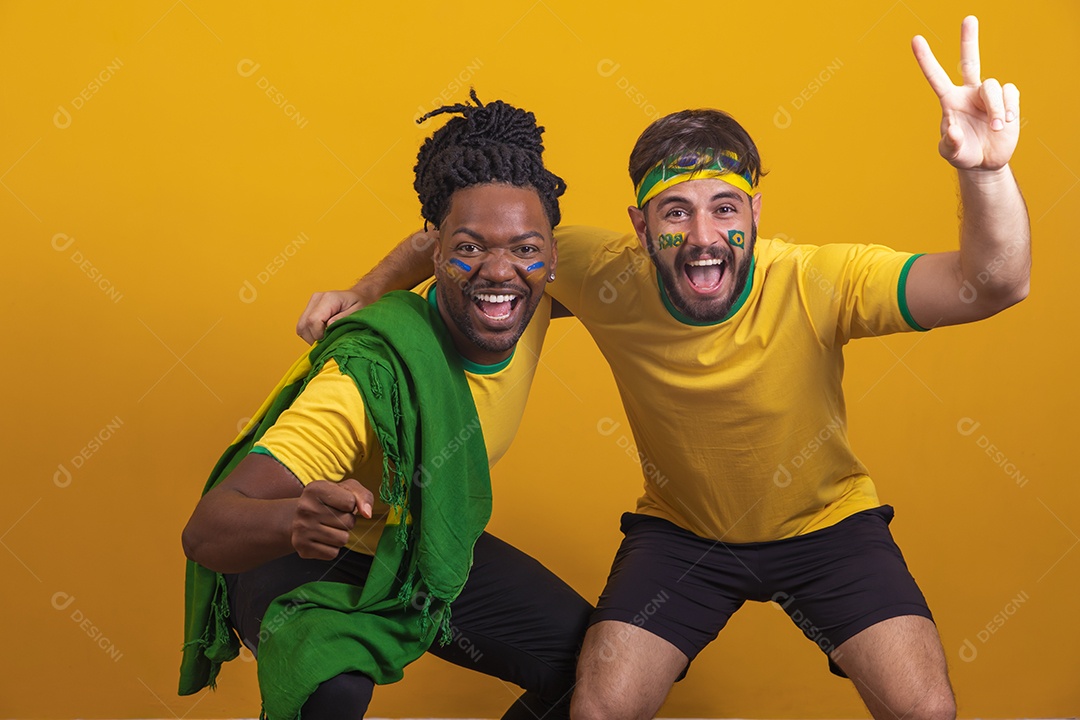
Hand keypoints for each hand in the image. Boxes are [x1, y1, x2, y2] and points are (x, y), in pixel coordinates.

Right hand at [290, 479, 373, 559]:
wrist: (299, 518)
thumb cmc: (328, 501)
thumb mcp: (346, 489)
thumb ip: (363, 495)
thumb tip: (367, 513)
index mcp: (315, 489)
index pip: (350, 502)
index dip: (351, 504)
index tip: (339, 503)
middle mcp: (305, 508)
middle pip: (348, 522)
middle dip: (347, 521)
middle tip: (334, 517)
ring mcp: (302, 529)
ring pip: (342, 539)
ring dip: (341, 535)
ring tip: (329, 527)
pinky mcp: (303, 548)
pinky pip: (333, 553)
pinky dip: (332, 548)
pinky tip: (322, 538)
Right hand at [296, 290, 363, 343]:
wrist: (359, 296)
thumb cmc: (361, 304)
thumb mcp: (358, 312)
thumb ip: (343, 319)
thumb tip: (328, 326)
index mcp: (329, 298)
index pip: (313, 320)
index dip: (319, 335)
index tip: (329, 340)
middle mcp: (317, 298)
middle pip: (304, 324)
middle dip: (314, 338)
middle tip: (328, 341)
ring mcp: (312, 302)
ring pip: (301, 326)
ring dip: (311, 337)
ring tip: (325, 337)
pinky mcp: (310, 308)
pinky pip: (303, 326)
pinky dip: (310, 334)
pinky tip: (322, 334)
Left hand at [912, 16, 1019, 170]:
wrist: (985, 162)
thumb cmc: (962, 153)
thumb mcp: (950, 153)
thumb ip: (949, 143)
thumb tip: (953, 129)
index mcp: (949, 101)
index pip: (936, 77)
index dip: (926, 59)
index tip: (915, 39)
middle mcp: (968, 93)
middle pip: (970, 61)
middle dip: (969, 39)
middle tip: (969, 18)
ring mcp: (988, 95)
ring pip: (992, 86)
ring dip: (994, 108)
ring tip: (996, 127)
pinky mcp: (1008, 100)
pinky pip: (1010, 93)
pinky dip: (1008, 108)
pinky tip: (1005, 122)